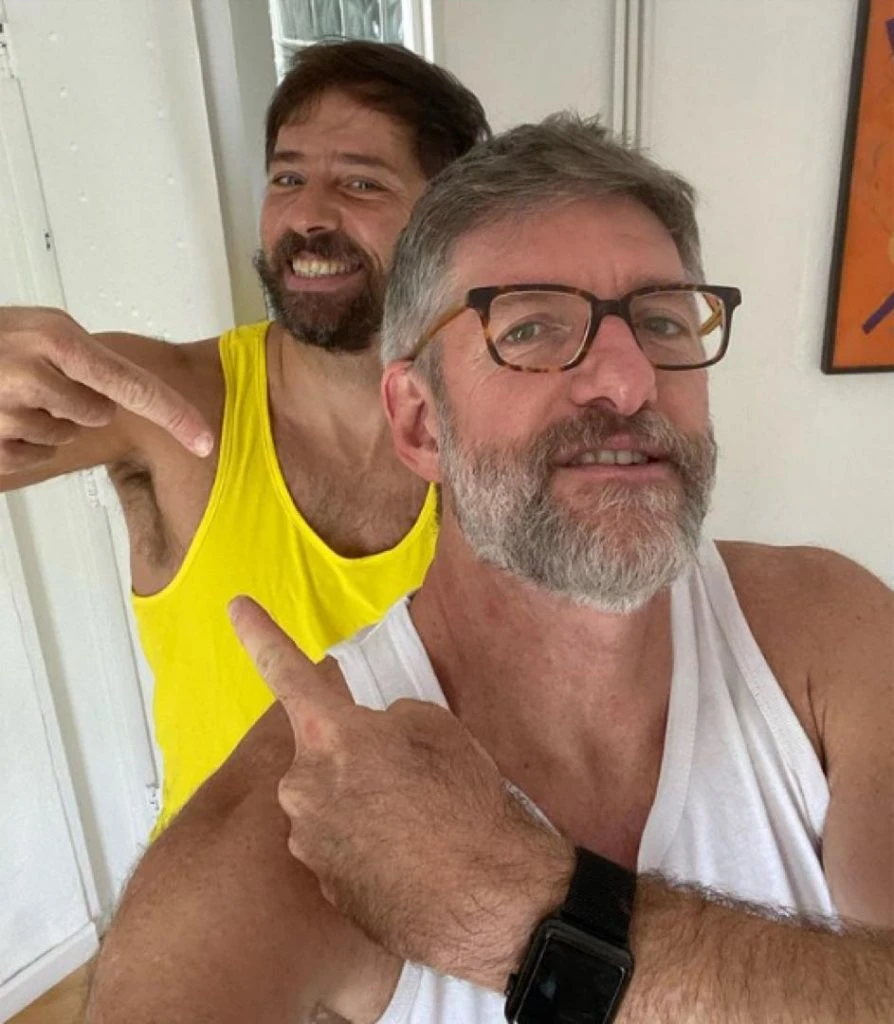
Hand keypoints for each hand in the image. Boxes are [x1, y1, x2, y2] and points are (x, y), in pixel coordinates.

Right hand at [0, 306, 212, 473]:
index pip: (133, 384)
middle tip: (38, 380)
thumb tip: (128, 398)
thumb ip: (86, 361)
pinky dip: (21, 442)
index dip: (174, 415)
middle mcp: (35, 369)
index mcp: (58, 337)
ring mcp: (8, 408)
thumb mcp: (43, 330)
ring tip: (10, 393)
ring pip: (63, 435)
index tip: (206, 440)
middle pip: (97, 413)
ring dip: (45, 422)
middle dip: (78, 404)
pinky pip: (32, 454)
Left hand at [230, 596, 573, 987]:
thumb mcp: (434, 728)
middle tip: (405, 778)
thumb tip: (372, 741)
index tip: (236, 604)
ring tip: (415, 825)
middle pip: (319, 757)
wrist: (489, 897)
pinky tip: (408, 860)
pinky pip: (340, 850)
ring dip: (359, 807)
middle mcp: (302, 789)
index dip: (259, 634)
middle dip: (352, 760)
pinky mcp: (325, 889)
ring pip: (328, 807)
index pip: (286, 671)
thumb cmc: (465, 800)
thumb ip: (386, 721)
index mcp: (329, 737)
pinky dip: (367, 848)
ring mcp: (308, 845)